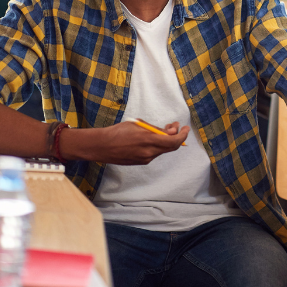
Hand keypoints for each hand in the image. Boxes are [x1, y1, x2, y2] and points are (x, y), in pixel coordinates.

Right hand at [62, 121, 190, 164]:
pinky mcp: (140, 162)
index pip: (174, 141)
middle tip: (175, 126)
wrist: (101, 146)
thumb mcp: (138, 124)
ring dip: (166, 140)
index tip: (185, 128)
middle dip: (176, 136)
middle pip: (170, 147)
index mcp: (148, 140)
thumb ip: (155, 129)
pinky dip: (157, 145)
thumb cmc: (118, 132)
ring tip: (162, 129)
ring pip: (162, 150)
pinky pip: (154, 153)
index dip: (183, 135)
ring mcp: (145, 159)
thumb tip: (172, 130)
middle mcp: (149, 152)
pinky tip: (152, 139)